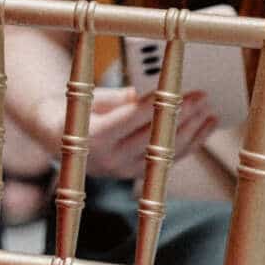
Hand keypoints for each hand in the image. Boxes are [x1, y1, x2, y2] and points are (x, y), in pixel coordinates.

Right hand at [56, 87, 219, 179]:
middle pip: (153, 138)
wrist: (55, 138)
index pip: (131, 119)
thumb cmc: (73, 110)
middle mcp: (109, 160)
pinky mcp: (135, 174)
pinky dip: (189, 145)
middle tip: (201, 98)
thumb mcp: (86, 99)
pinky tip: (204, 129)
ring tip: (209, 112)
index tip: (177, 89)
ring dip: (192, 132)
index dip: (156, 104)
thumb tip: (143, 96)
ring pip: (166, 153)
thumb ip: (115, 99)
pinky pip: (168, 161)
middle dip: (181, 116)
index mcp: (93, 137)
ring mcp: (124, 171)